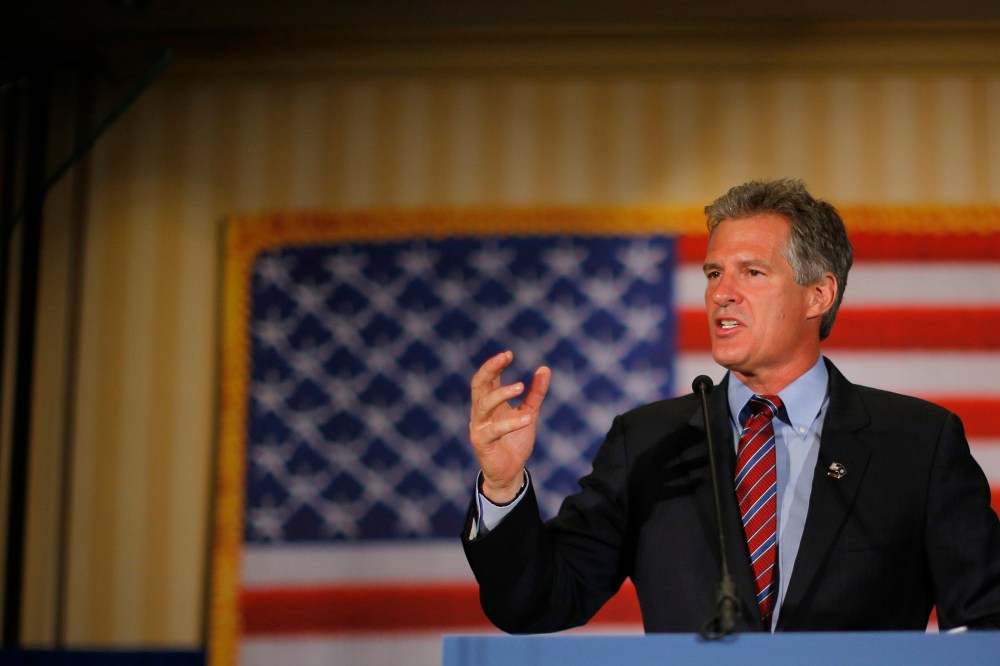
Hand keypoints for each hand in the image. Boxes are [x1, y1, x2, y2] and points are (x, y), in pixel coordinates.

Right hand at [469, 351, 550, 503]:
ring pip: (483, 404)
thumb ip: (536, 393)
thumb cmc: (515, 441)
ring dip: (501, 393)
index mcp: (489, 403)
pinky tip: (527, 419)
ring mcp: (479, 427)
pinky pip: (495, 430)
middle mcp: (480, 412)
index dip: (495, 364)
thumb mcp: (529, 412)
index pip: (487, 378)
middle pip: (478, 384)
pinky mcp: (482, 442)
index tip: (509, 354)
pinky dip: (511, 423)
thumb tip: (545, 368)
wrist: (510, 473)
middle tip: (505, 357)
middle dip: (490, 369)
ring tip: (520, 386)